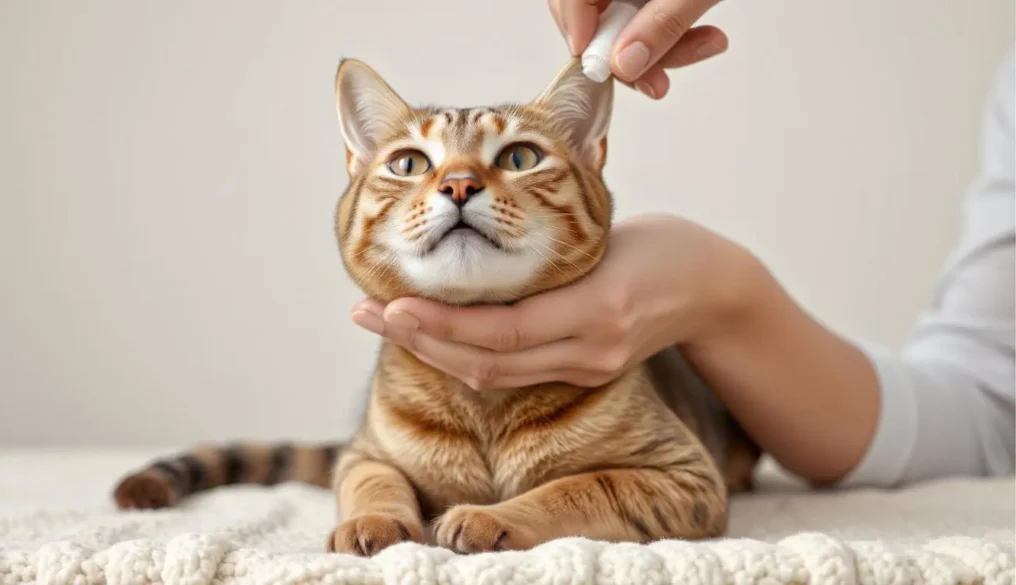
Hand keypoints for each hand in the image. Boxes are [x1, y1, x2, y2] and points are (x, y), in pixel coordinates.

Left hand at [349, 214, 761, 389]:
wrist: (713, 290)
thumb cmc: (662, 245)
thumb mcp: (608, 232)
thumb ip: (547, 251)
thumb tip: (468, 244)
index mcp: (599, 311)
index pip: (502, 331)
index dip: (440, 323)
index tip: (388, 303)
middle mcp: (590, 351)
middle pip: (487, 364)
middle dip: (419, 341)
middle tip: (364, 313)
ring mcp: (587, 369)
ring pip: (494, 375)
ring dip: (434, 351)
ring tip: (383, 321)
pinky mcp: (583, 373)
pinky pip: (512, 371)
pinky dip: (466, 353)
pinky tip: (431, 331)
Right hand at [548, 0, 727, 98]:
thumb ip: (663, 23)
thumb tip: (625, 65)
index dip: (581, 32)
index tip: (603, 68)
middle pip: (590, 11)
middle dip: (626, 51)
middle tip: (658, 81)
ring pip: (620, 17)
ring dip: (660, 45)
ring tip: (708, 46)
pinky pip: (643, 10)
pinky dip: (671, 29)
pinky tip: (707, 35)